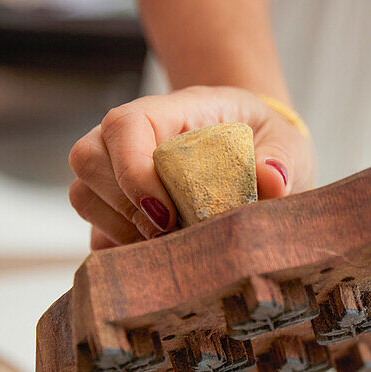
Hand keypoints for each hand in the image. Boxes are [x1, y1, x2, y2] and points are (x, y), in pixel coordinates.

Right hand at [69, 86, 315, 248]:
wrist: (255, 151)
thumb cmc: (264, 141)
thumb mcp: (285, 142)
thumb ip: (281, 160)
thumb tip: (272, 179)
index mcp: (171, 111)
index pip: (125, 125)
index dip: (133, 170)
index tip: (167, 213)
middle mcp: (130, 137)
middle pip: (88, 161)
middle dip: (124, 209)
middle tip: (170, 236)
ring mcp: (116, 171)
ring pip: (84, 197)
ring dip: (120, 232)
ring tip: (169, 248)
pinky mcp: (116, 208)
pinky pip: (96, 232)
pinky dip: (121, 252)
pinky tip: (160, 260)